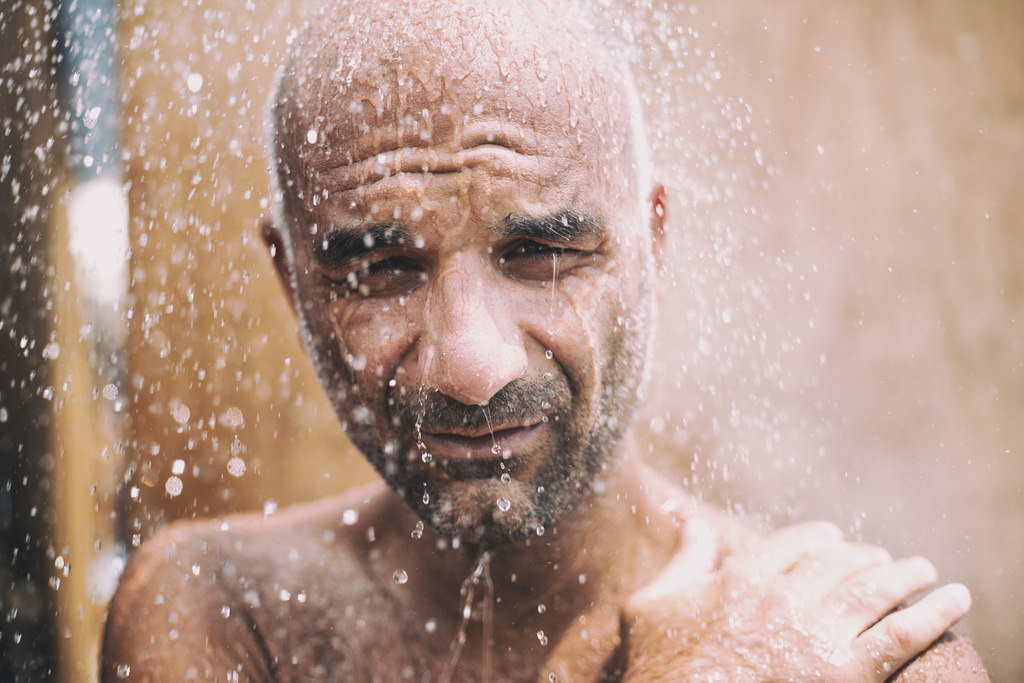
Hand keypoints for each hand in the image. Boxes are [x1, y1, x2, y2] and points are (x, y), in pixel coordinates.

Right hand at [621, 520, 971, 681]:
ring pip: (875, 588)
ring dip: (906, 575)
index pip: (798, 541)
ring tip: (924, 572)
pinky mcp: (845, 673)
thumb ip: (681, 560)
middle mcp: (784, 596)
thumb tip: (688, 521)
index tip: (835, 540)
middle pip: (841, 561)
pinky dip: (934, 611)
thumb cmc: (661, 669)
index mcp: (743, 575)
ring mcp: (816, 634)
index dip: (822, 538)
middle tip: (884, 560)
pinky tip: (954, 599)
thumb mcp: (652, 606)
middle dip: (867, 557)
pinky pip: (902, 633)